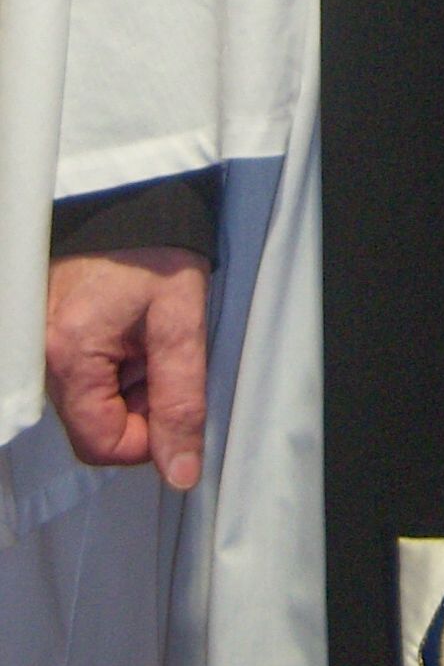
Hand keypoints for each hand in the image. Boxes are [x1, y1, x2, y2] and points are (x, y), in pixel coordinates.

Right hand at [46, 249, 208, 489]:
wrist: (136, 194)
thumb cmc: (157, 249)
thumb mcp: (181, 321)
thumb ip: (181, 399)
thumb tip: (181, 472)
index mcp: (70, 355)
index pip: (101, 445)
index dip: (146, 439)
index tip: (176, 403)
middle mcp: (43, 355)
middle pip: (92, 423)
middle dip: (138, 406)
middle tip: (166, 357)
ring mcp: (41, 342)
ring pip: (89, 400)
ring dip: (128, 383)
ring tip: (151, 334)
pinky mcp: (49, 330)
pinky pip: (81, 372)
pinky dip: (113, 363)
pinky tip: (134, 329)